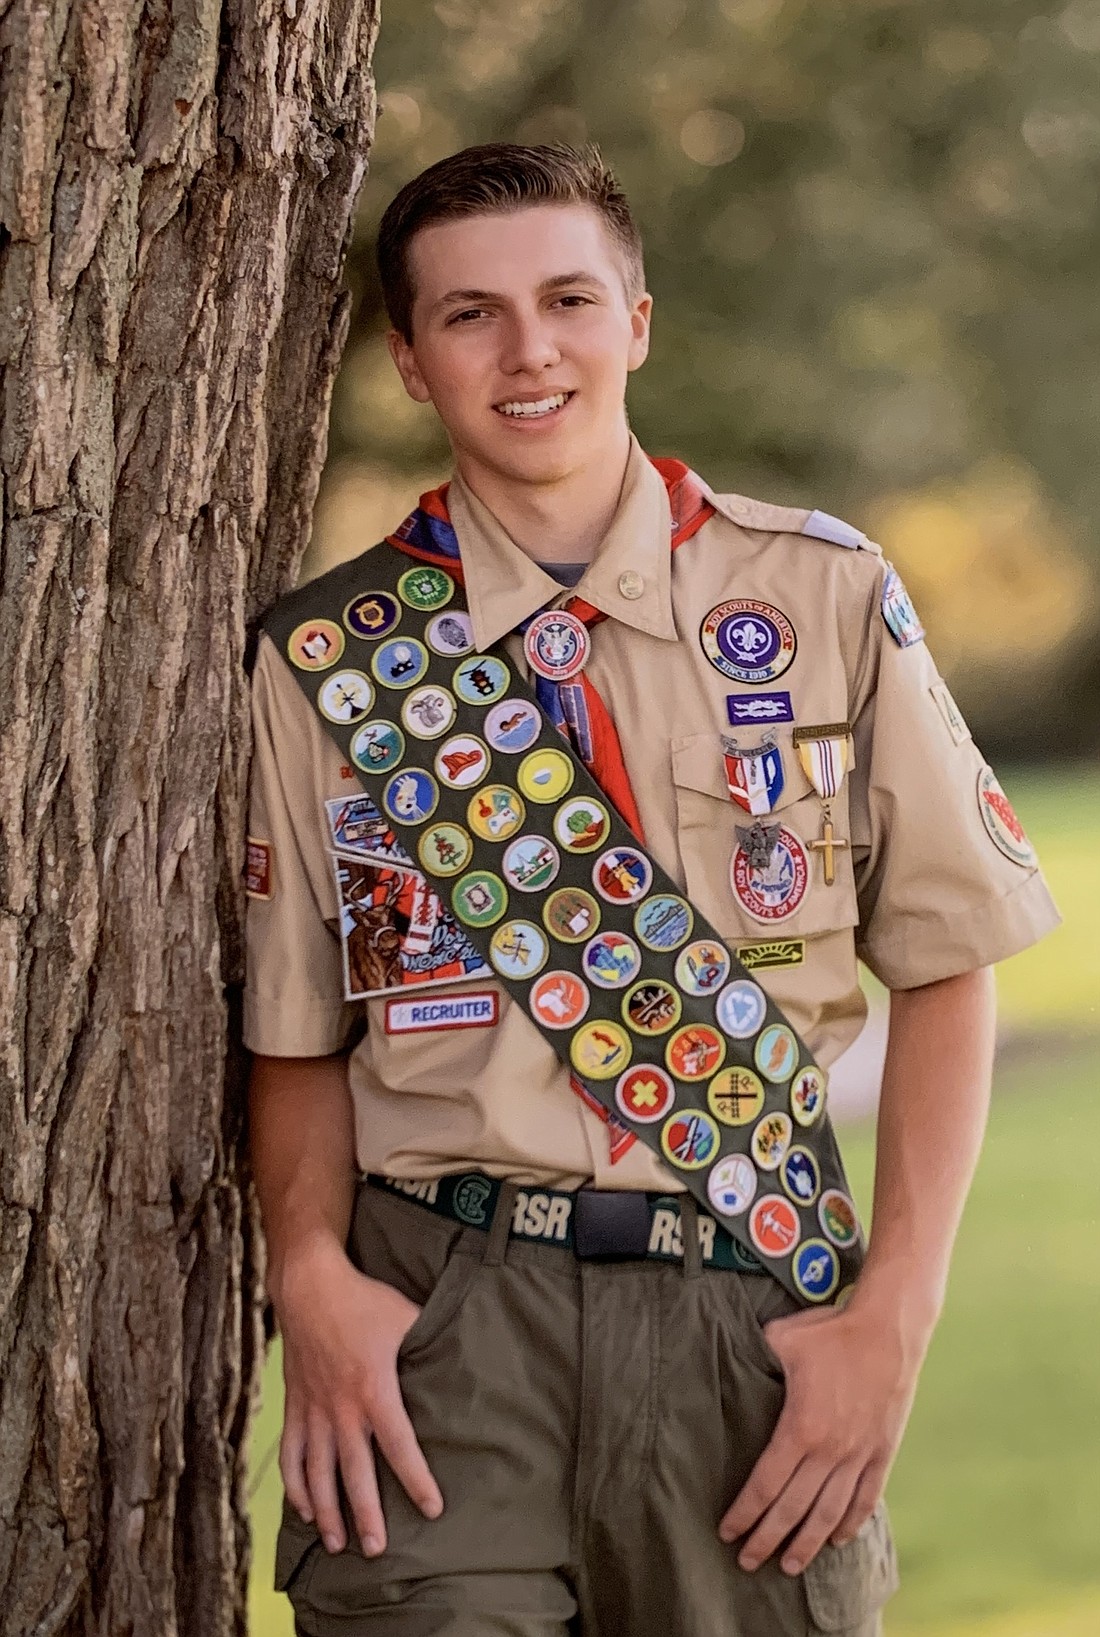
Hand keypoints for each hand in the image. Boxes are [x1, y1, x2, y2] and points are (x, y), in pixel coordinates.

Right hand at [275, 1234, 442, 1558]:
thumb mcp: (407, 1317)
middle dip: (366, 1514)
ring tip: (337, 1543)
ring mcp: (313, 1409)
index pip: (400, 1446)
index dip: (417, 1480)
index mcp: (374, 1390)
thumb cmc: (365, 1302)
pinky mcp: (294, 1405)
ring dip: (327, 1511)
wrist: (310, 1287)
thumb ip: (431, 1343)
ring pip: (317, 1473)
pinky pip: (291, 1454)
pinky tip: (304, 1508)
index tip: (432, 1510)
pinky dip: (294, 1485)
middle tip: (376, 1550)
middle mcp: (341, 1408)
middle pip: (354, 1473)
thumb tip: (467, 1355)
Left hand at [718, 1297, 923, 1573]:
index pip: (765, 1484)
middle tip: (747, 1562)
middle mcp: (829, 1451)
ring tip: (790, 1565)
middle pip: (793, 1509)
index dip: (745, 1512)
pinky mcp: (882, 1451)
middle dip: (767, 1539)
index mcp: (800, 1428)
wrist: (889, 1329)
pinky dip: (850, 1522)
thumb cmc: (832, 1332)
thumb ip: (756, 1356)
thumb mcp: (781, 1339)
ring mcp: (859, 1455)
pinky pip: (865, 1498)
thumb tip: (735, 1355)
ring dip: (808, 1543)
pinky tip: (837, 1540)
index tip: (727, 1531)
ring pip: (829, 1513)